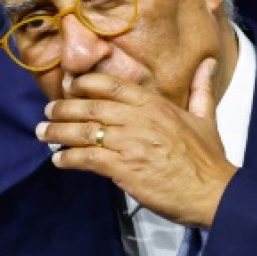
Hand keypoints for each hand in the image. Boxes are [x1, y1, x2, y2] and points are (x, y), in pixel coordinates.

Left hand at [37, 58, 236, 228]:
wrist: (213, 192)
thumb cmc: (208, 160)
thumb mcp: (206, 118)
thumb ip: (200, 90)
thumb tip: (207, 63)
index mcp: (155, 104)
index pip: (112, 86)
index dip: (85, 84)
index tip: (69, 86)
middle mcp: (139, 118)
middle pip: (91, 106)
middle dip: (64, 108)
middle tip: (47, 112)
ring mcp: (130, 142)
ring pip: (84, 131)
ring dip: (58, 132)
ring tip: (43, 134)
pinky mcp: (124, 168)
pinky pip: (88, 158)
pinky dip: (69, 158)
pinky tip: (58, 161)